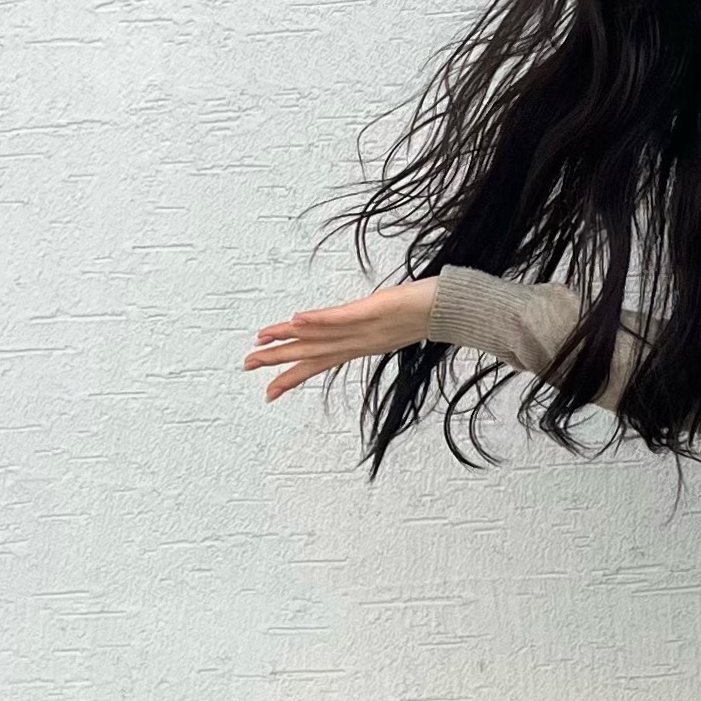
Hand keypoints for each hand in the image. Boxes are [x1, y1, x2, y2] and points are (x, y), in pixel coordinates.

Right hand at [245, 279, 438, 398]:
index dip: (293, 376)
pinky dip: (317, 320)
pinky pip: (340, 317)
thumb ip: (375, 325)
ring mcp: (366, 327)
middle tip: (246, 366)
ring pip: (318, 337)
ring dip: (287, 340)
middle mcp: (359, 341)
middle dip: (277, 362)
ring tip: (259, 344)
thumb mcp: (397, 321)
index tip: (270, 392)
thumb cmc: (429, 311)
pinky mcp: (373, 310)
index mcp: (362, 345)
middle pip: (311, 353)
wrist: (455, 308)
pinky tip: (295, 320)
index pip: (320, 362)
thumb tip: (366, 326)